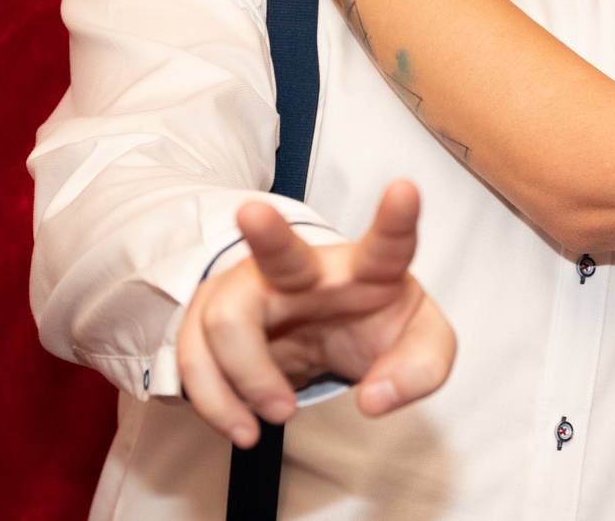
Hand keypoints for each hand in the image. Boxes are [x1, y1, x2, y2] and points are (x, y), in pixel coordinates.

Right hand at [177, 179, 455, 445]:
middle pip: (280, 251)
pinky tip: (241, 425)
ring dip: (247, 378)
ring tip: (279, 413)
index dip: (398, 219)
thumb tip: (375, 399)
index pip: (388, 243)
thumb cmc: (375, 325)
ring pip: (226, 317)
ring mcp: (255, 287)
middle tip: (253, 214)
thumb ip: (419, 369)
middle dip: (266, 233)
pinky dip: (215, 400)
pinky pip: (194, 354)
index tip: (405, 189)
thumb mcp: (421, 347)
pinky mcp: (216, 314)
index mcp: (367, 269)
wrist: (328, 330)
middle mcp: (306, 270)